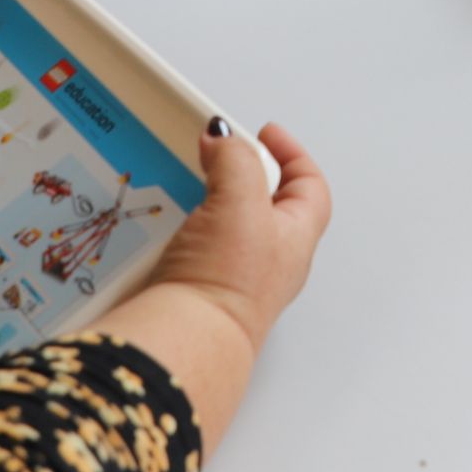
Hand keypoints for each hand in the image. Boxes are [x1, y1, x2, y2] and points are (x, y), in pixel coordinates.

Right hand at [142, 121, 332, 349]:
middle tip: (219, 152)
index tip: (266, 133)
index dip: (292, 154)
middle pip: (266, 203)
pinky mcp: (197, 287)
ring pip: (227, 224)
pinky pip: (194, 246)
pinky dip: (181, 225)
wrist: (185, 339)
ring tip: (187, 179)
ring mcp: (232, 275)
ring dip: (208, 199)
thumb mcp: (240, 202)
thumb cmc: (225, 285)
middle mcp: (269, 260)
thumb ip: (236, 160)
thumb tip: (223, 140)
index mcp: (295, 237)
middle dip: (244, 172)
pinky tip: (163, 219)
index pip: (308, 186)